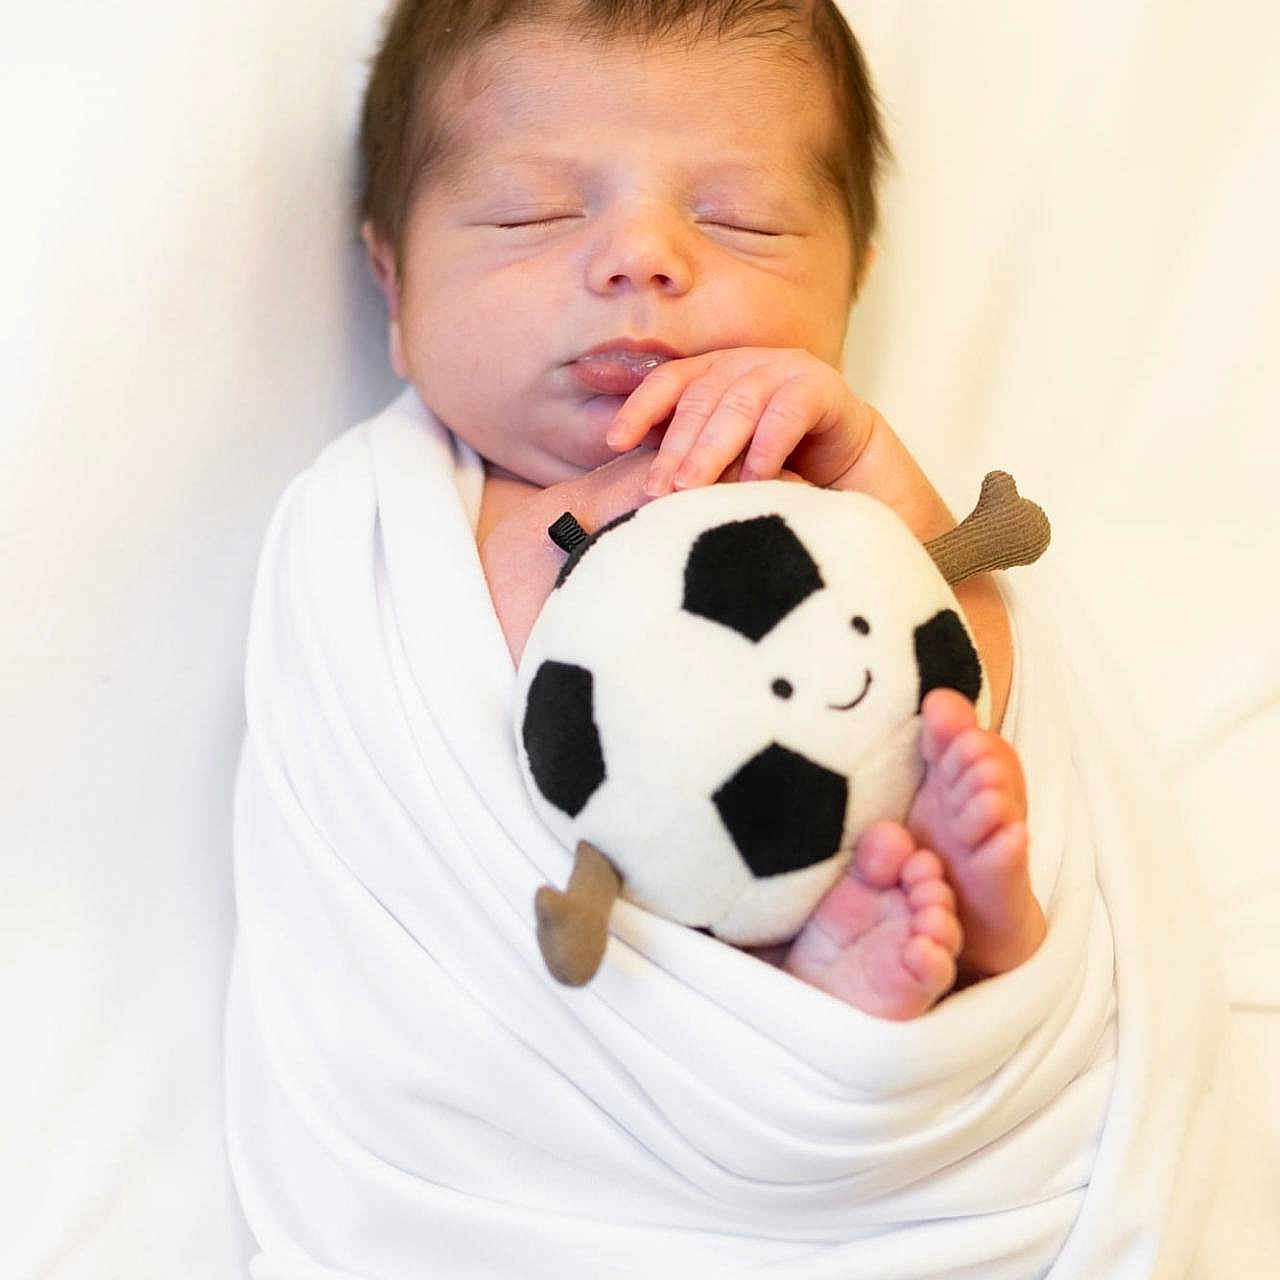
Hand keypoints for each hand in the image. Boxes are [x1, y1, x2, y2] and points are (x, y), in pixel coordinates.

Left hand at [604, 347, 882, 495]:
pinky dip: (767, 447)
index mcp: (714, 372)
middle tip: (656, 489)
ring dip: (712, 450)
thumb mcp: (722, 460)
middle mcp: (745, 363)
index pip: (667, 383)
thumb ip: (683, 458)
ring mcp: (785, 370)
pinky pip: (789, 414)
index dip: (639, 409)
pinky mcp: (824, 388)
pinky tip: (752, 481)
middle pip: (700, 398)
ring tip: (691, 488)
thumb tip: (628, 483)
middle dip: (674, 446)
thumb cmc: (774, 467)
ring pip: (739, 405)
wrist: (849, 467)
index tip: (614, 443)